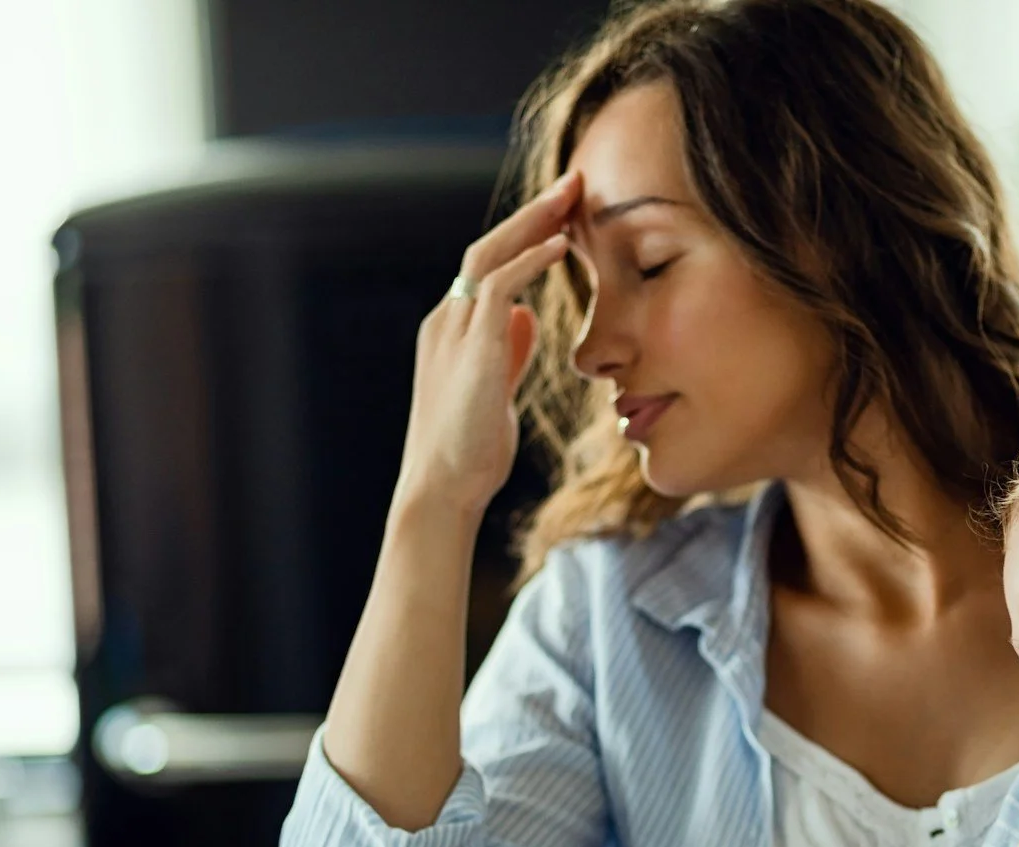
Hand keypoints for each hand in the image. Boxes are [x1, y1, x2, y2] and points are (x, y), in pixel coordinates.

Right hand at [399, 170, 579, 512]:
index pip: (488, 266)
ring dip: (533, 222)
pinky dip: (530, 261)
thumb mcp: (495, 389)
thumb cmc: (470, 451)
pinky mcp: (469, 349)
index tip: (565, 216)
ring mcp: (453, 331)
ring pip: (488, 254)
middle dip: (531, 213)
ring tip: (573, 196)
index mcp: (452, 329)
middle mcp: (446, 320)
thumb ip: (506, 349)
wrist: (444, 490)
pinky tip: (562, 245)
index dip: (526, 237)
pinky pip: (498, 286)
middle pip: (487, 247)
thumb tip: (525, 317)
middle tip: (574, 182)